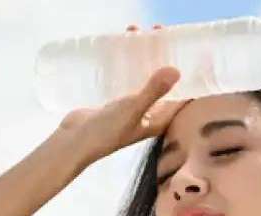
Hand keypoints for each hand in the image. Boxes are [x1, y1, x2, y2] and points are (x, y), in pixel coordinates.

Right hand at [55, 23, 190, 165]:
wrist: (75, 141)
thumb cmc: (107, 131)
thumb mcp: (133, 109)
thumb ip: (154, 90)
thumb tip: (177, 71)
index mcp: (159, 119)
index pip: (181, 94)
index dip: (185, 72)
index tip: (185, 48)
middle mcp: (149, 113)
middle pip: (163, 81)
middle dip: (162, 56)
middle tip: (158, 31)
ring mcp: (132, 107)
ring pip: (144, 77)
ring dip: (143, 56)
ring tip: (138, 33)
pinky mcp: (116, 102)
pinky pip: (128, 78)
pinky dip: (128, 63)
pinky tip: (123, 48)